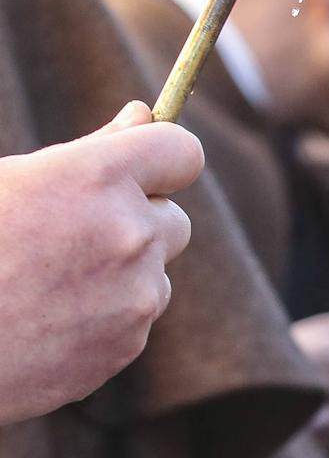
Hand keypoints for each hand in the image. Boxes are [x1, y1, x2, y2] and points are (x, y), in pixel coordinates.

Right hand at [0, 101, 204, 424]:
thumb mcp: (13, 179)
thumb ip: (92, 150)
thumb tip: (143, 115)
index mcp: (96, 178)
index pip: (182, 152)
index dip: (165, 160)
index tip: (149, 171)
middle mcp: (129, 233)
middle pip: (174, 219)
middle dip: (139, 224)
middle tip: (75, 237)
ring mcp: (135, 293)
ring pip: (154, 273)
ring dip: (122, 275)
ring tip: (48, 286)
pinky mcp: (129, 343)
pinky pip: (136, 319)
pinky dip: (106, 319)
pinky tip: (49, 322)